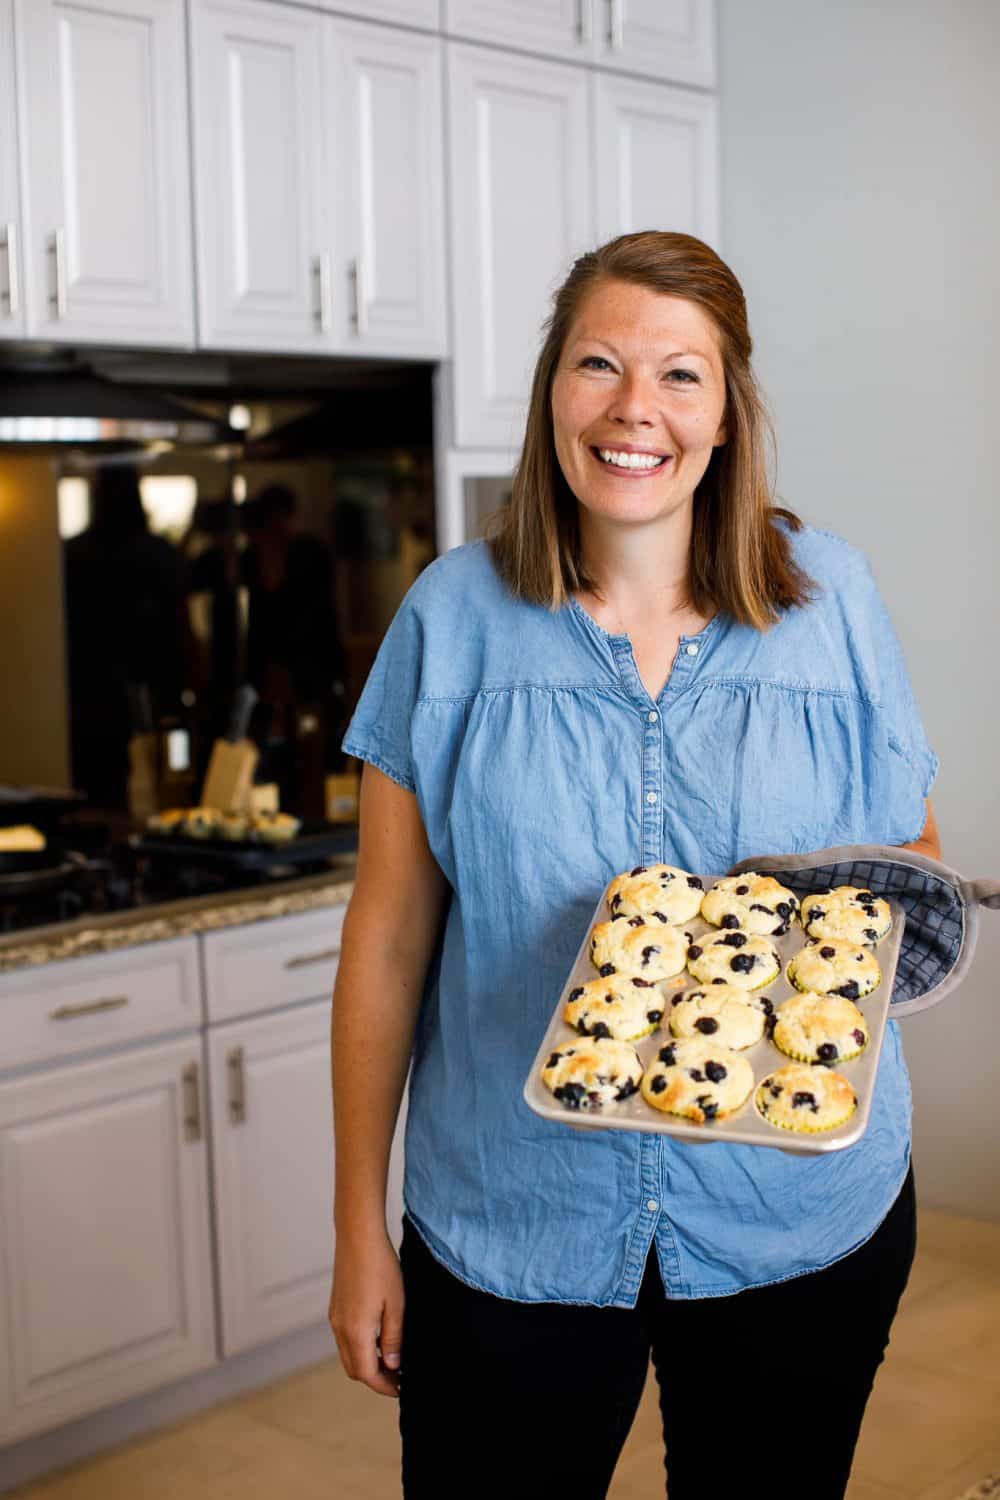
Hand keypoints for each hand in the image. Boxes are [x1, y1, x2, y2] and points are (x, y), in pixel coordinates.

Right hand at [328, 1229, 404, 1398]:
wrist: (358, 1236)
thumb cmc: (381, 1267)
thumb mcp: (397, 1305)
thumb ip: (394, 1339)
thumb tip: (393, 1366)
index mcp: (356, 1331)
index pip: (367, 1374)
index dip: (384, 1386)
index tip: (402, 1389)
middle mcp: (340, 1328)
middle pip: (354, 1369)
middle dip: (375, 1378)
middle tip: (399, 1378)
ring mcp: (335, 1317)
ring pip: (348, 1354)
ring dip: (367, 1363)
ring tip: (392, 1359)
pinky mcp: (335, 1307)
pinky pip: (345, 1339)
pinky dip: (360, 1347)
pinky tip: (379, 1338)